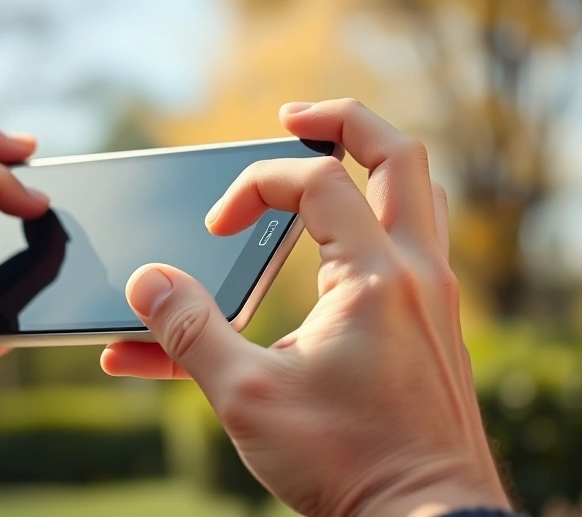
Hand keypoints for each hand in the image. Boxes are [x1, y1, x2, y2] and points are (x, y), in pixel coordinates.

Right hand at [101, 99, 509, 516]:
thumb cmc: (347, 463)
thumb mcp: (248, 397)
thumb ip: (189, 332)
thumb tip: (145, 283)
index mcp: (375, 277)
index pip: (315, 181)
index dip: (253, 186)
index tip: (215, 229)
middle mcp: (418, 274)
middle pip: (401, 155)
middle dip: (343, 122)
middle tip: (291, 117)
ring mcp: (436, 300)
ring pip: (419, 196)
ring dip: (369, 167)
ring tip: (320, 163)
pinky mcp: (436, 329)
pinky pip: (414, 245)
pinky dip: (376, 222)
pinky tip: (337, 250)